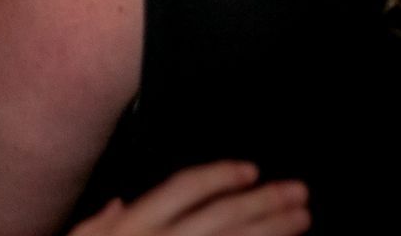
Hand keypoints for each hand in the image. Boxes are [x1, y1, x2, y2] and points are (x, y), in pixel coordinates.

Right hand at [70, 162, 308, 235]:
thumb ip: (99, 223)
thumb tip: (118, 204)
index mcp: (135, 224)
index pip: (185, 188)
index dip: (220, 175)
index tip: (250, 171)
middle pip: (222, 213)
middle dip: (263, 201)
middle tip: (297, 192)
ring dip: (272, 229)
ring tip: (301, 218)